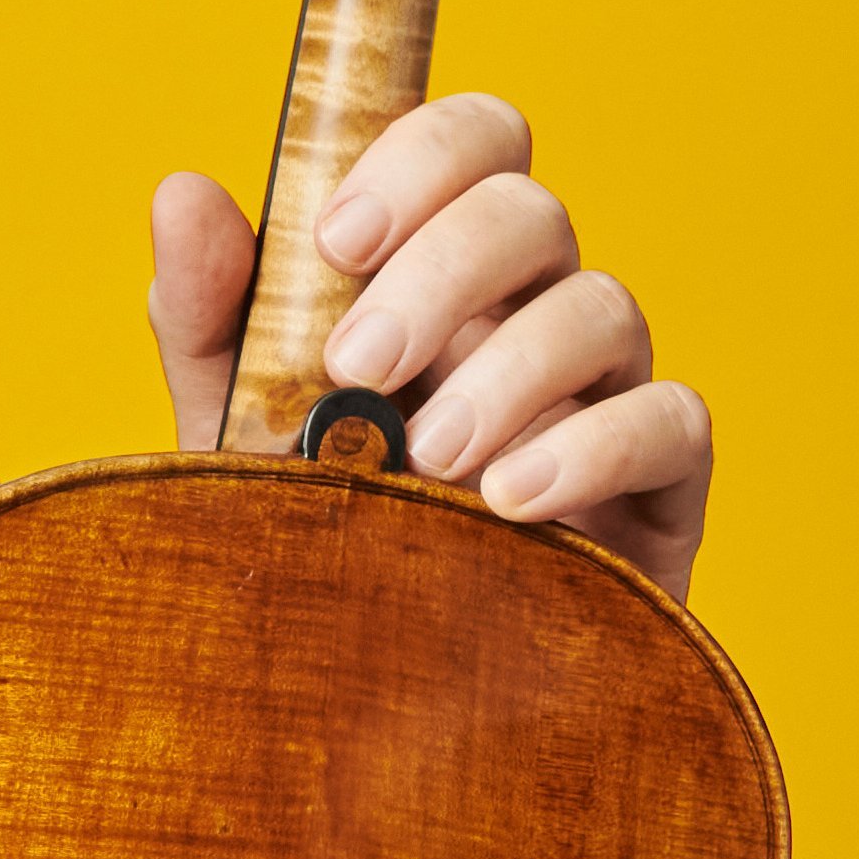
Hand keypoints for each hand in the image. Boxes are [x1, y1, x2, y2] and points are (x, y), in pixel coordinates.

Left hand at [141, 91, 715, 597]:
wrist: (357, 714)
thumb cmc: (311, 551)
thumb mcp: (231, 435)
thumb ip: (211, 317)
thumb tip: (185, 192)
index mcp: (436, 274)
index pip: (473, 144)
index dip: (421, 156)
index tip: (336, 241)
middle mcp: (528, 313)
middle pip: (533, 210)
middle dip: (444, 269)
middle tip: (356, 364)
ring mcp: (600, 395)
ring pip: (605, 306)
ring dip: (508, 368)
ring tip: (428, 459)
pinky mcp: (658, 489)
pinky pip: (673, 418)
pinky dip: (596, 446)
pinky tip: (512, 504)